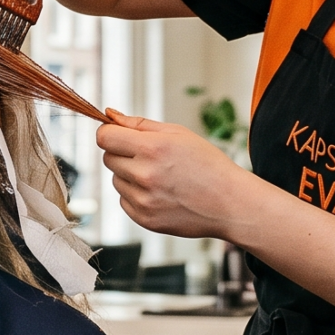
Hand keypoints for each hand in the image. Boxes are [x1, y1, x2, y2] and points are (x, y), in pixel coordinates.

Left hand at [97, 110, 262, 240]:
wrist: (230, 203)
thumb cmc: (208, 165)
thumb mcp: (178, 134)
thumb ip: (139, 124)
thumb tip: (109, 115)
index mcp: (152, 148)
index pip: (104, 137)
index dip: (109, 133)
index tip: (118, 134)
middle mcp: (144, 175)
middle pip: (108, 158)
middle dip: (123, 153)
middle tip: (150, 156)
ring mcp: (143, 200)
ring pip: (116, 180)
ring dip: (130, 176)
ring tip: (161, 177)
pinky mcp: (144, 218)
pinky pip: (124, 201)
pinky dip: (136, 195)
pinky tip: (162, 193)